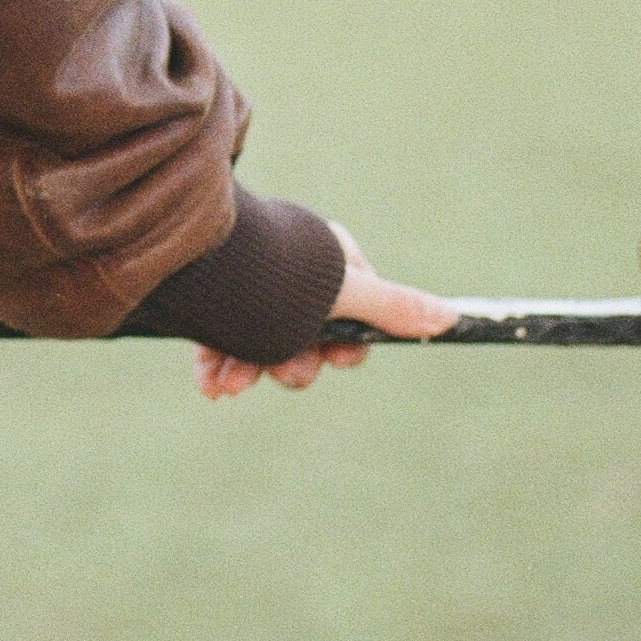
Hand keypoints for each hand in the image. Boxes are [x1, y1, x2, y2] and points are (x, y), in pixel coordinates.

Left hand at [197, 232, 456, 400]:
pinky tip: (208, 383)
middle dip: (288, 363)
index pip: (355, 316)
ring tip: (227, 385)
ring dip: (249, 370)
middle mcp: (291, 272)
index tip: (334, 357)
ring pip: (260, 342)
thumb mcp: (339, 295)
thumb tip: (451, 317)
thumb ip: (392, 307)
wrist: (188, 254)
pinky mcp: (208, 298)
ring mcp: (247, 286)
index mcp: (329, 261)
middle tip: (272, 372)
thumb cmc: (274, 274)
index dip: (345, 345)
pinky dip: (218, 364)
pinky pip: (222, 338)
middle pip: (305, 336)